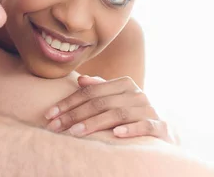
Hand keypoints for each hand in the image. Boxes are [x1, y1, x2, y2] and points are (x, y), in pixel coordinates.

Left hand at [44, 75, 175, 143]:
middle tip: (57, 126)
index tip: (50, 114)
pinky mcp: (160, 126)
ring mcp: (148, 109)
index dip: (68, 102)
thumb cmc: (132, 113)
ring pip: (117, 114)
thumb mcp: (115, 99)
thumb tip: (80, 79)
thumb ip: (99, 89)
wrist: (163, 131)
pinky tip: (115, 134)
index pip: (90, 91)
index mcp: (123, 84)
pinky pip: (144, 126)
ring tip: (75, 132)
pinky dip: (130, 129)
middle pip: (100, 102)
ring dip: (94, 123)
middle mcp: (136, 93)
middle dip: (75, 115)